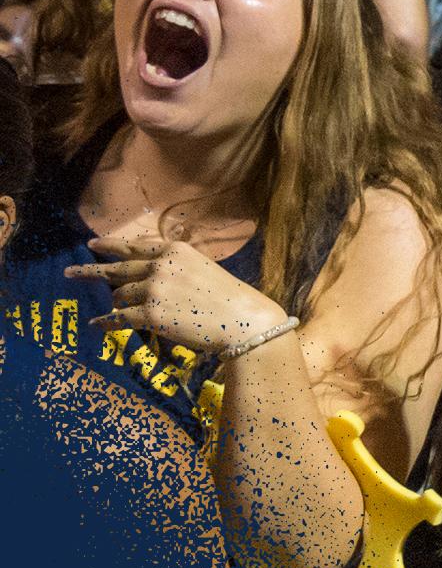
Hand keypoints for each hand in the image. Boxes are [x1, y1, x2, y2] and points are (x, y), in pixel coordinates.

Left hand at [66, 236, 291, 355]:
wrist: (244, 322)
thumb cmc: (230, 298)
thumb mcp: (202, 268)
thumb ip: (174, 264)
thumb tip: (145, 269)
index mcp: (176, 251)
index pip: (135, 245)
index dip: (111, 244)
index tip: (93, 244)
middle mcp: (161, 266)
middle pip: (118, 268)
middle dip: (90, 270)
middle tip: (70, 272)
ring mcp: (154, 290)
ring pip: (120, 295)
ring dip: (118, 302)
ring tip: (118, 308)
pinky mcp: (150, 315)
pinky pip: (119, 317)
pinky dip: (107, 321)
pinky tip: (97, 323)